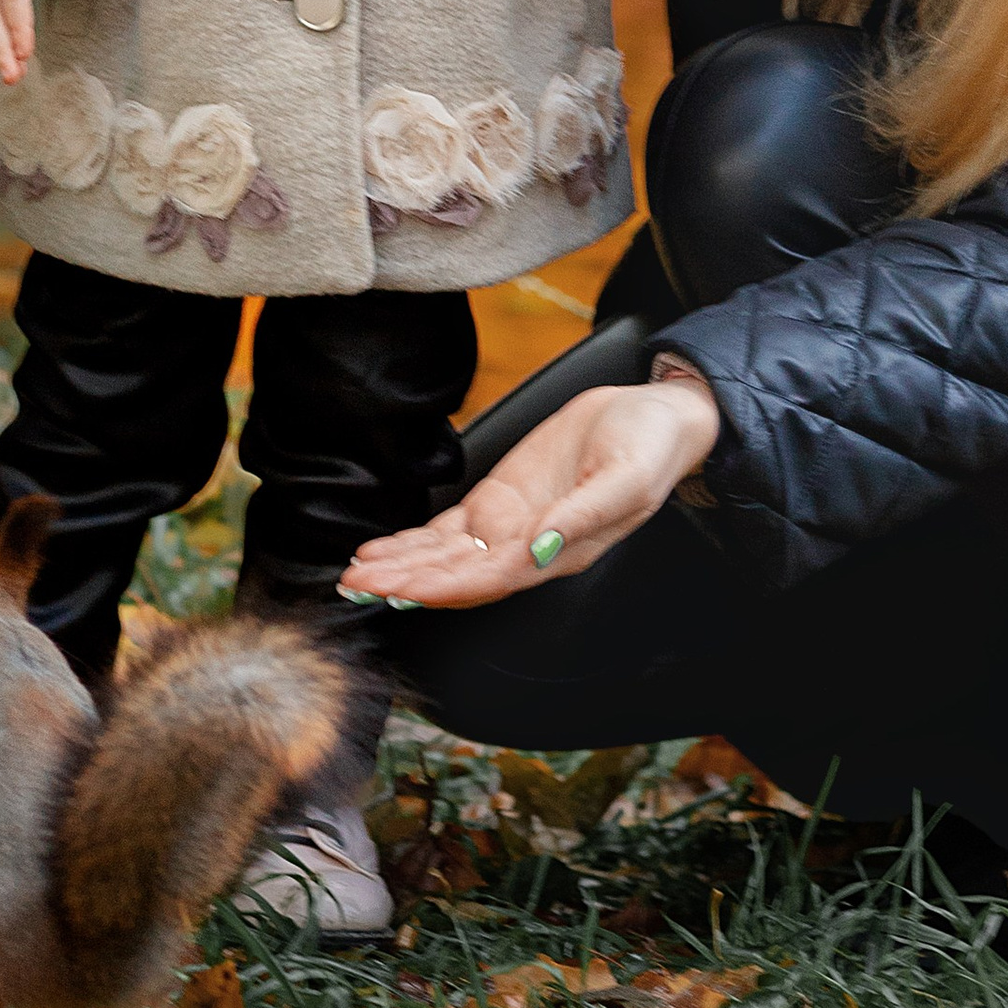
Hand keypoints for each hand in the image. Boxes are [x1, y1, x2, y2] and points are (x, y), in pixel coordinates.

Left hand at [339, 374, 718, 608]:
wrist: (654, 418)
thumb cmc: (648, 449)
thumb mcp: (624, 478)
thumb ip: (581, 517)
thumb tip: (540, 551)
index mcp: (558, 552)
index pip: (492, 579)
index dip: (444, 586)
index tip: (402, 589)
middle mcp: (527, 549)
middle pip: (457, 576)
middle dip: (405, 583)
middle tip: (356, 586)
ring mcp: (510, 527)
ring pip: (443, 558)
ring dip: (399, 568)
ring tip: (354, 574)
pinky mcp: (499, 501)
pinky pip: (447, 533)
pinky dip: (411, 543)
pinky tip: (379, 551)